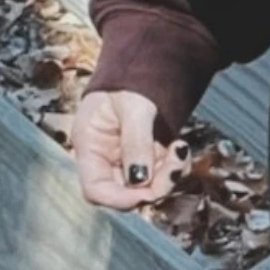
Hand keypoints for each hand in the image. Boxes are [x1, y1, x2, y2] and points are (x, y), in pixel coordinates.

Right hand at [72, 89, 188, 210]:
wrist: (143, 69)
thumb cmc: (129, 82)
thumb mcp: (132, 105)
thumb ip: (135, 142)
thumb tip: (140, 180)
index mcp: (90, 146)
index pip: (95, 190)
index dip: (118, 200)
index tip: (146, 194)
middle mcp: (106, 160)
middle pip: (125, 194)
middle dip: (154, 187)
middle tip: (175, 165)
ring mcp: (127, 162)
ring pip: (149, 188)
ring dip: (169, 176)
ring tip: (179, 147)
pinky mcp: (148, 160)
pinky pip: (163, 176)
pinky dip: (176, 167)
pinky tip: (180, 146)